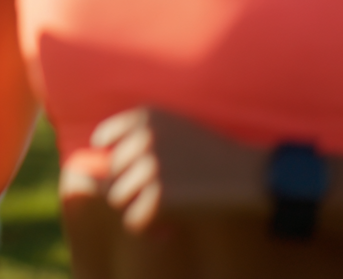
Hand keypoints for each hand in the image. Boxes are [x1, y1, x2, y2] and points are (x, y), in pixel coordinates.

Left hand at [87, 106, 264, 232]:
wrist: (248, 173)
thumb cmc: (210, 152)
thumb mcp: (173, 128)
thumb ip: (137, 137)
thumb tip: (94, 167)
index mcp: (144, 115)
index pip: (103, 138)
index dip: (113, 158)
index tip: (127, 171)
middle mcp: (141, 138)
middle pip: (111, 173)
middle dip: (129, 187)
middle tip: (155, 197)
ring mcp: (149, 167)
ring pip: (118, 198)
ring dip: (137, 208)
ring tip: (160, 211)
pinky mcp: (159, 196)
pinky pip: (133, 220)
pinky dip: (147, 227)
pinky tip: (165, 227)